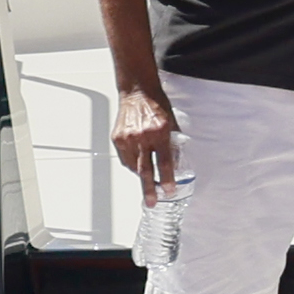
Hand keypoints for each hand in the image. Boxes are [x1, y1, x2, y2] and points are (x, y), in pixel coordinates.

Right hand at [112, 86, 182, 201]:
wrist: (137, 91)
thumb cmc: (155, 104)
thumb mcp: (171, 121)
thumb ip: (173, 142)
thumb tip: (176, 162)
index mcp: (159, 131)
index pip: (164, 161)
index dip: (167, 178)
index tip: (169, 190)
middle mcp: (142, 136)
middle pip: (145, 170)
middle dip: (149, 189)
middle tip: (152, 202)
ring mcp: (128, 138)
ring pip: (134, 166)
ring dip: (141, 175)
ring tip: (147, 179)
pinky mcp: (117, 138)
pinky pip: (125, 159)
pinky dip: (132, 164)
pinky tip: (138, 162)